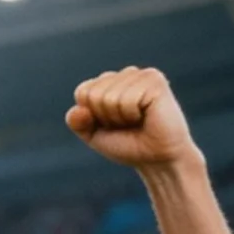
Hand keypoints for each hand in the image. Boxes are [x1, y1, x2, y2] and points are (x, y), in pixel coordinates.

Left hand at [67, 67, 198, 171]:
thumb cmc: (128, 145)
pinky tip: (147, 115)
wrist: (157, 159)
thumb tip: (76, 110)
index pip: (83, 92)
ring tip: (138, 120)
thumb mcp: (95, 136)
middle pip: (94, 94)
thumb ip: (78, 123)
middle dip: (106, 117)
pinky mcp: (155, 80)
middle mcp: (126, 74)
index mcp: (111, 82)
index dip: (93, 116)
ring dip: (120, 117)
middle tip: (127, 124)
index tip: (111, 124)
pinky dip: (132, 114)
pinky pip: (127, 99)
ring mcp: (141, 75)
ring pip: (109, 97)